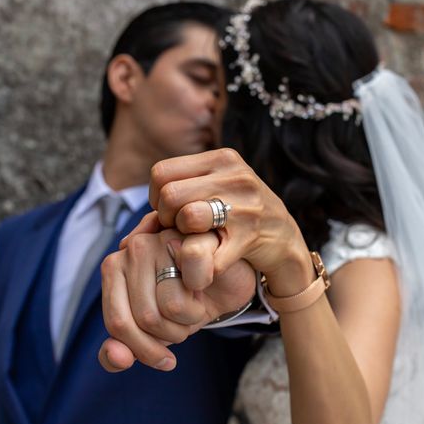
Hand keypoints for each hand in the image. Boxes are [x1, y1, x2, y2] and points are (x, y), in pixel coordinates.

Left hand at [99, 223, 255, 372]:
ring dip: (191, 317)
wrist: (226, 280)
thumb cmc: (184, 302)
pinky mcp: (194, 237)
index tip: (165, 359)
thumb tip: (116, 359)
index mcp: (114, 268)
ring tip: (195, 302)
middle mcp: (134, 248)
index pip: (118, 323)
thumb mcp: (152, 332)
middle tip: (185, 321)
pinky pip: (195, 281)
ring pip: (172, 305)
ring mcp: (163, 238)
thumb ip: (125, 349)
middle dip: (172, 334)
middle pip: (146, 318)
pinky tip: (208, 282)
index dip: (144, 349)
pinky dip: (206, 290)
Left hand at [143, 148, 313, 296]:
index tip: (170, 212)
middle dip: (166, 219)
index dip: (156, 197)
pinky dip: (198, 264)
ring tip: (191, 241)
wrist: (285, 239)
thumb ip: (182, 191)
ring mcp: (245, 205)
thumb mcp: (217, 187)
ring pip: (187, 216)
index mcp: (222, 158)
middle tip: (178, 230)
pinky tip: (205, 264)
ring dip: (182, 236)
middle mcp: (235, 176)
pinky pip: (206, 251)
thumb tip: (138, 221)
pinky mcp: (251, 236)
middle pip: (170, 194)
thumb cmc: (239, 214)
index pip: (161, 172)